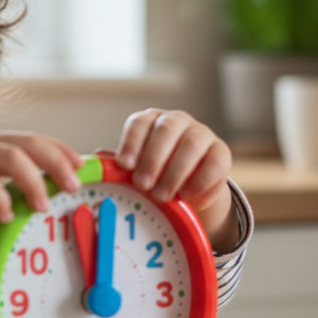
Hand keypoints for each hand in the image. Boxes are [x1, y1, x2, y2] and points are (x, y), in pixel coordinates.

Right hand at [0, 132, 82, 258]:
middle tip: (74, 187)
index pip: (36, 139)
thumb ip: (7, 185)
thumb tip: (42, 199)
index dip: (62, 150)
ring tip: (43, 206)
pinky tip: (6, 217)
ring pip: (10, 158)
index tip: (83, 167)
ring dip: (33, 182)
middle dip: (57, 163)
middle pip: (30, 144)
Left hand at [114, 109, 238, 251]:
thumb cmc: (156, 177)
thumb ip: (119, 166)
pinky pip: (213, 162)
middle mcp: (176, 122)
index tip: (124, 165)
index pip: (140, 123)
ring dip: (174, 172)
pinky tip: (186, 195)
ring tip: (161, 196)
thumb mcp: (136, 172)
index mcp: (150, 122)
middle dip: (152, 159)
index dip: (131, 143)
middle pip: (165, 130)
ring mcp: (201, 134)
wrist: (190, 191)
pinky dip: (198, 181)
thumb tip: (95, 161)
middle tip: (142, 185)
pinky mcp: (221, 152)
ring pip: (191, 143)